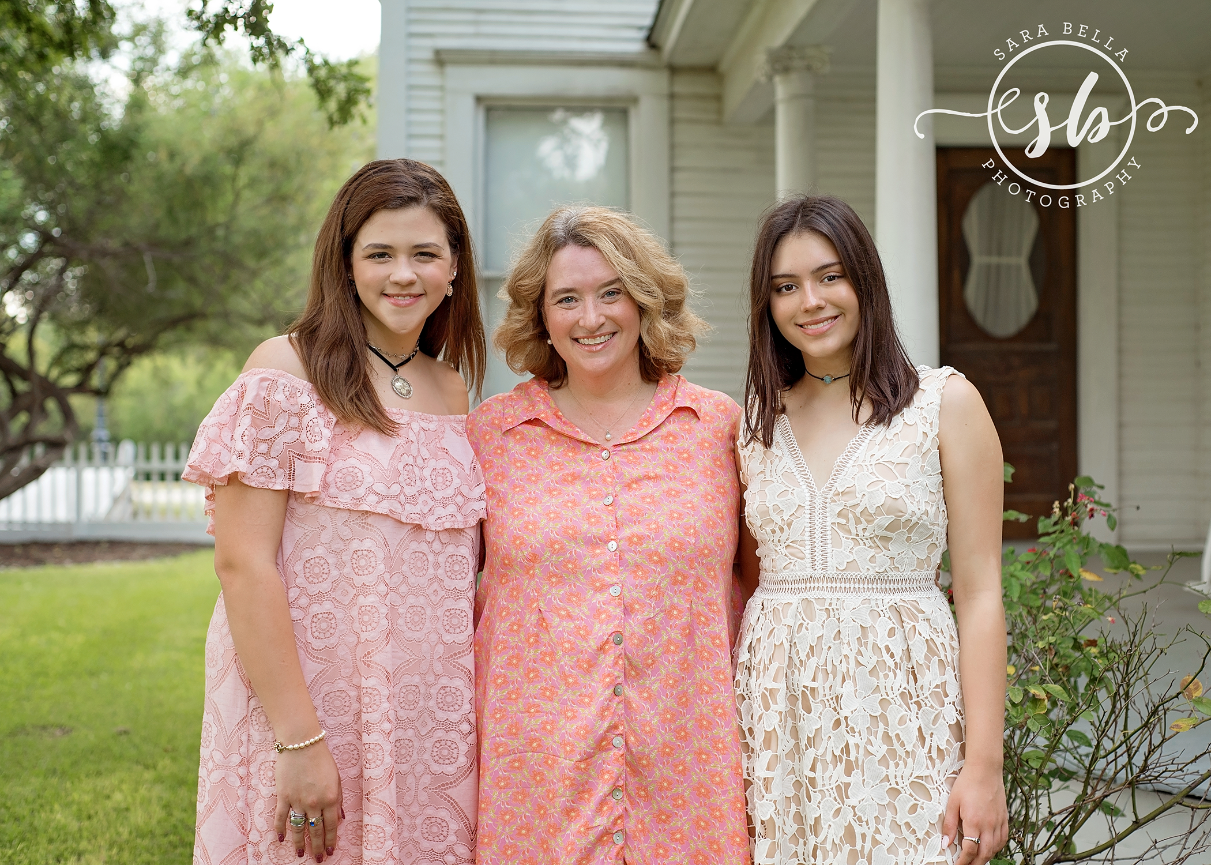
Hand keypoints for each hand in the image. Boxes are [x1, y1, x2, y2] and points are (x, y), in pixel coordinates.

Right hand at [273, 742, 343, 861]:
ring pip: (298, 828)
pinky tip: (281, 839)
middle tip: (317, 859)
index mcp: (330, 798)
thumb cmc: (322, 759)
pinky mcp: (283, 796)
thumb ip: (339, 799)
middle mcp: (314, 803)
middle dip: (317, 847)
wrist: (302, 744)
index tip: (330, 851)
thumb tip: (341, 818)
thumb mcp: (337, 778)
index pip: (331, 826)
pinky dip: (280, 829)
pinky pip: (281, 817)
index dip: (330, 840)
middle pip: (315, 831)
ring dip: (299, 843)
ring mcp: (298, 801)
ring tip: (300, 854)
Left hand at [942, 763, 1007, 864]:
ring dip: (986, 857)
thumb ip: (949, 825)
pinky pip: (1003, 839)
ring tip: (977, 860)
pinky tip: (990, 848)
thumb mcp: (952, 802)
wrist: (985, 770)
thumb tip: (945, 843)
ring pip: (995, 848)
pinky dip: (997, 847)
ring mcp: (998, 822)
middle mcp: (988, 825)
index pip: (970, 850)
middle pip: (984, 853)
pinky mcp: (1004, 818)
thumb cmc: (967, 783)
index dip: (963, 861)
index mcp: (974, 821)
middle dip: (975, 864)